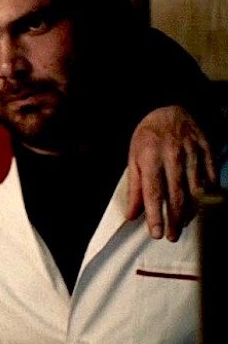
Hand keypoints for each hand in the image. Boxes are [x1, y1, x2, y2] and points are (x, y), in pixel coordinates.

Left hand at [126, 105, 215, 240]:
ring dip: (191, 210)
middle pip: (176, 195)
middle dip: (175, 219)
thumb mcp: (133, 158)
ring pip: (196, 189)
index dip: (156, 215)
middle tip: (172, 236)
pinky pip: (210, 175)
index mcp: (150, 159)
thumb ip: (134, 188)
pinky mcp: (206, 150)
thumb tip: (132, 214)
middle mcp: (172, 157)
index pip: (153, 193)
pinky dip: (208, 192)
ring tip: (184, 223)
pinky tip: (203, 204)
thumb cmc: (147, 136)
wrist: (167, 107)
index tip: (157, 233)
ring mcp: (192, 153)